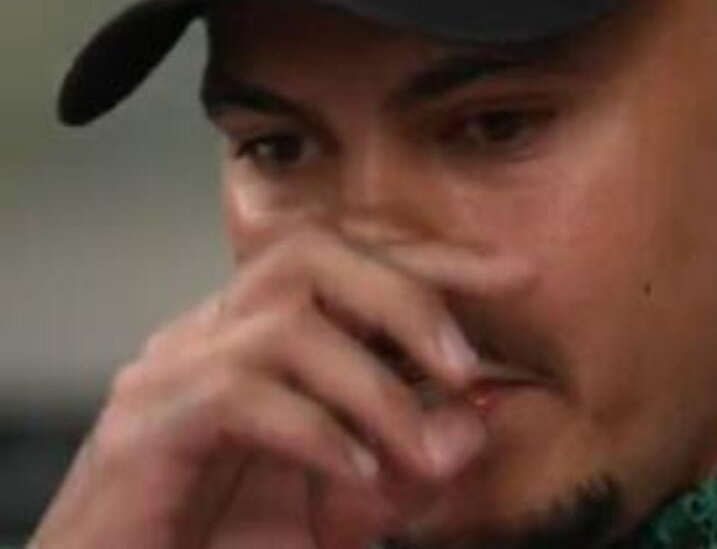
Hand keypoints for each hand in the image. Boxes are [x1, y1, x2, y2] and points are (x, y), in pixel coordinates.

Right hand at [30, 226, 529, 548]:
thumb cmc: (229, 542)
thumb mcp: (348, 499)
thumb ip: (410, 456)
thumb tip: (477, 414)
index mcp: (256, 333)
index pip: (349, 258)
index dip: (435, 258)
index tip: (515, 274)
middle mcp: (208, 334)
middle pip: (309, 255)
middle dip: (406, 296)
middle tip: (467, 362)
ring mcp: (168, 374)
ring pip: (286, 324)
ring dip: (375, 387)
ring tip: (420, 454)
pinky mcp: (142, 430)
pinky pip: (239, 394)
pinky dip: (318, 432)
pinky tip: (358, 474)